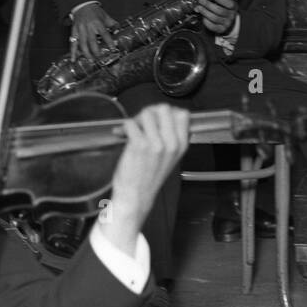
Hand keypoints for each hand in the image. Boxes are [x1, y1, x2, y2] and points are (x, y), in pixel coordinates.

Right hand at [70, 2, 117, 59]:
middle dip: (95, 51)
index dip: (109, 42)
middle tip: (99, 58)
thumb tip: (118, 31)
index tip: (113, 49)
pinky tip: (74, 59)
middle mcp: (88, 27)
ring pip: (82, 44)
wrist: (82, 5)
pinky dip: (73, 52)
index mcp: (97, 23)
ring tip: (90, 60)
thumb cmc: (95, 12)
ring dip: (86, 53)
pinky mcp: (74, 32)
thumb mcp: (106, 16)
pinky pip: (73, 43)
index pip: (104, 34)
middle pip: (92, 41)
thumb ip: (113, 24)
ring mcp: (80, 30)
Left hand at [100, 105, 189, 255]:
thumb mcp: (170, 158)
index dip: (168, 112)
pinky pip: (131, 123)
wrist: (135, 197)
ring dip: (137, 119)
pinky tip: (122, 134)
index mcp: (181, 145)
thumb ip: (171, 137)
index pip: (183, 114)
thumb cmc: (148, 178)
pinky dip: (124, 126)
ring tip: (132, 130)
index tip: (158, 118)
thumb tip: (162, 116)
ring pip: (147, 113)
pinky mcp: (139, 145)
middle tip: (142, 122)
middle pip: (165, 108)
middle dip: (151, 111)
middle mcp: (171, 143)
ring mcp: (156, 144)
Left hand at [197, 0, 236, 34]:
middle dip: (208, 5)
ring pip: (214, 18)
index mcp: (234, 7)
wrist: (228, 20)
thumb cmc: (225, 8)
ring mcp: (226, 24)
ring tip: (199, 7)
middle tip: (201, 0)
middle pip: (219, 11)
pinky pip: (212, 26)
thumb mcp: (225, 0)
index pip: (229, 4)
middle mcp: (231, 16)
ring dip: (205, 12)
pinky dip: (206, 21)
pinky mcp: (221, 29)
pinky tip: (202, 16)